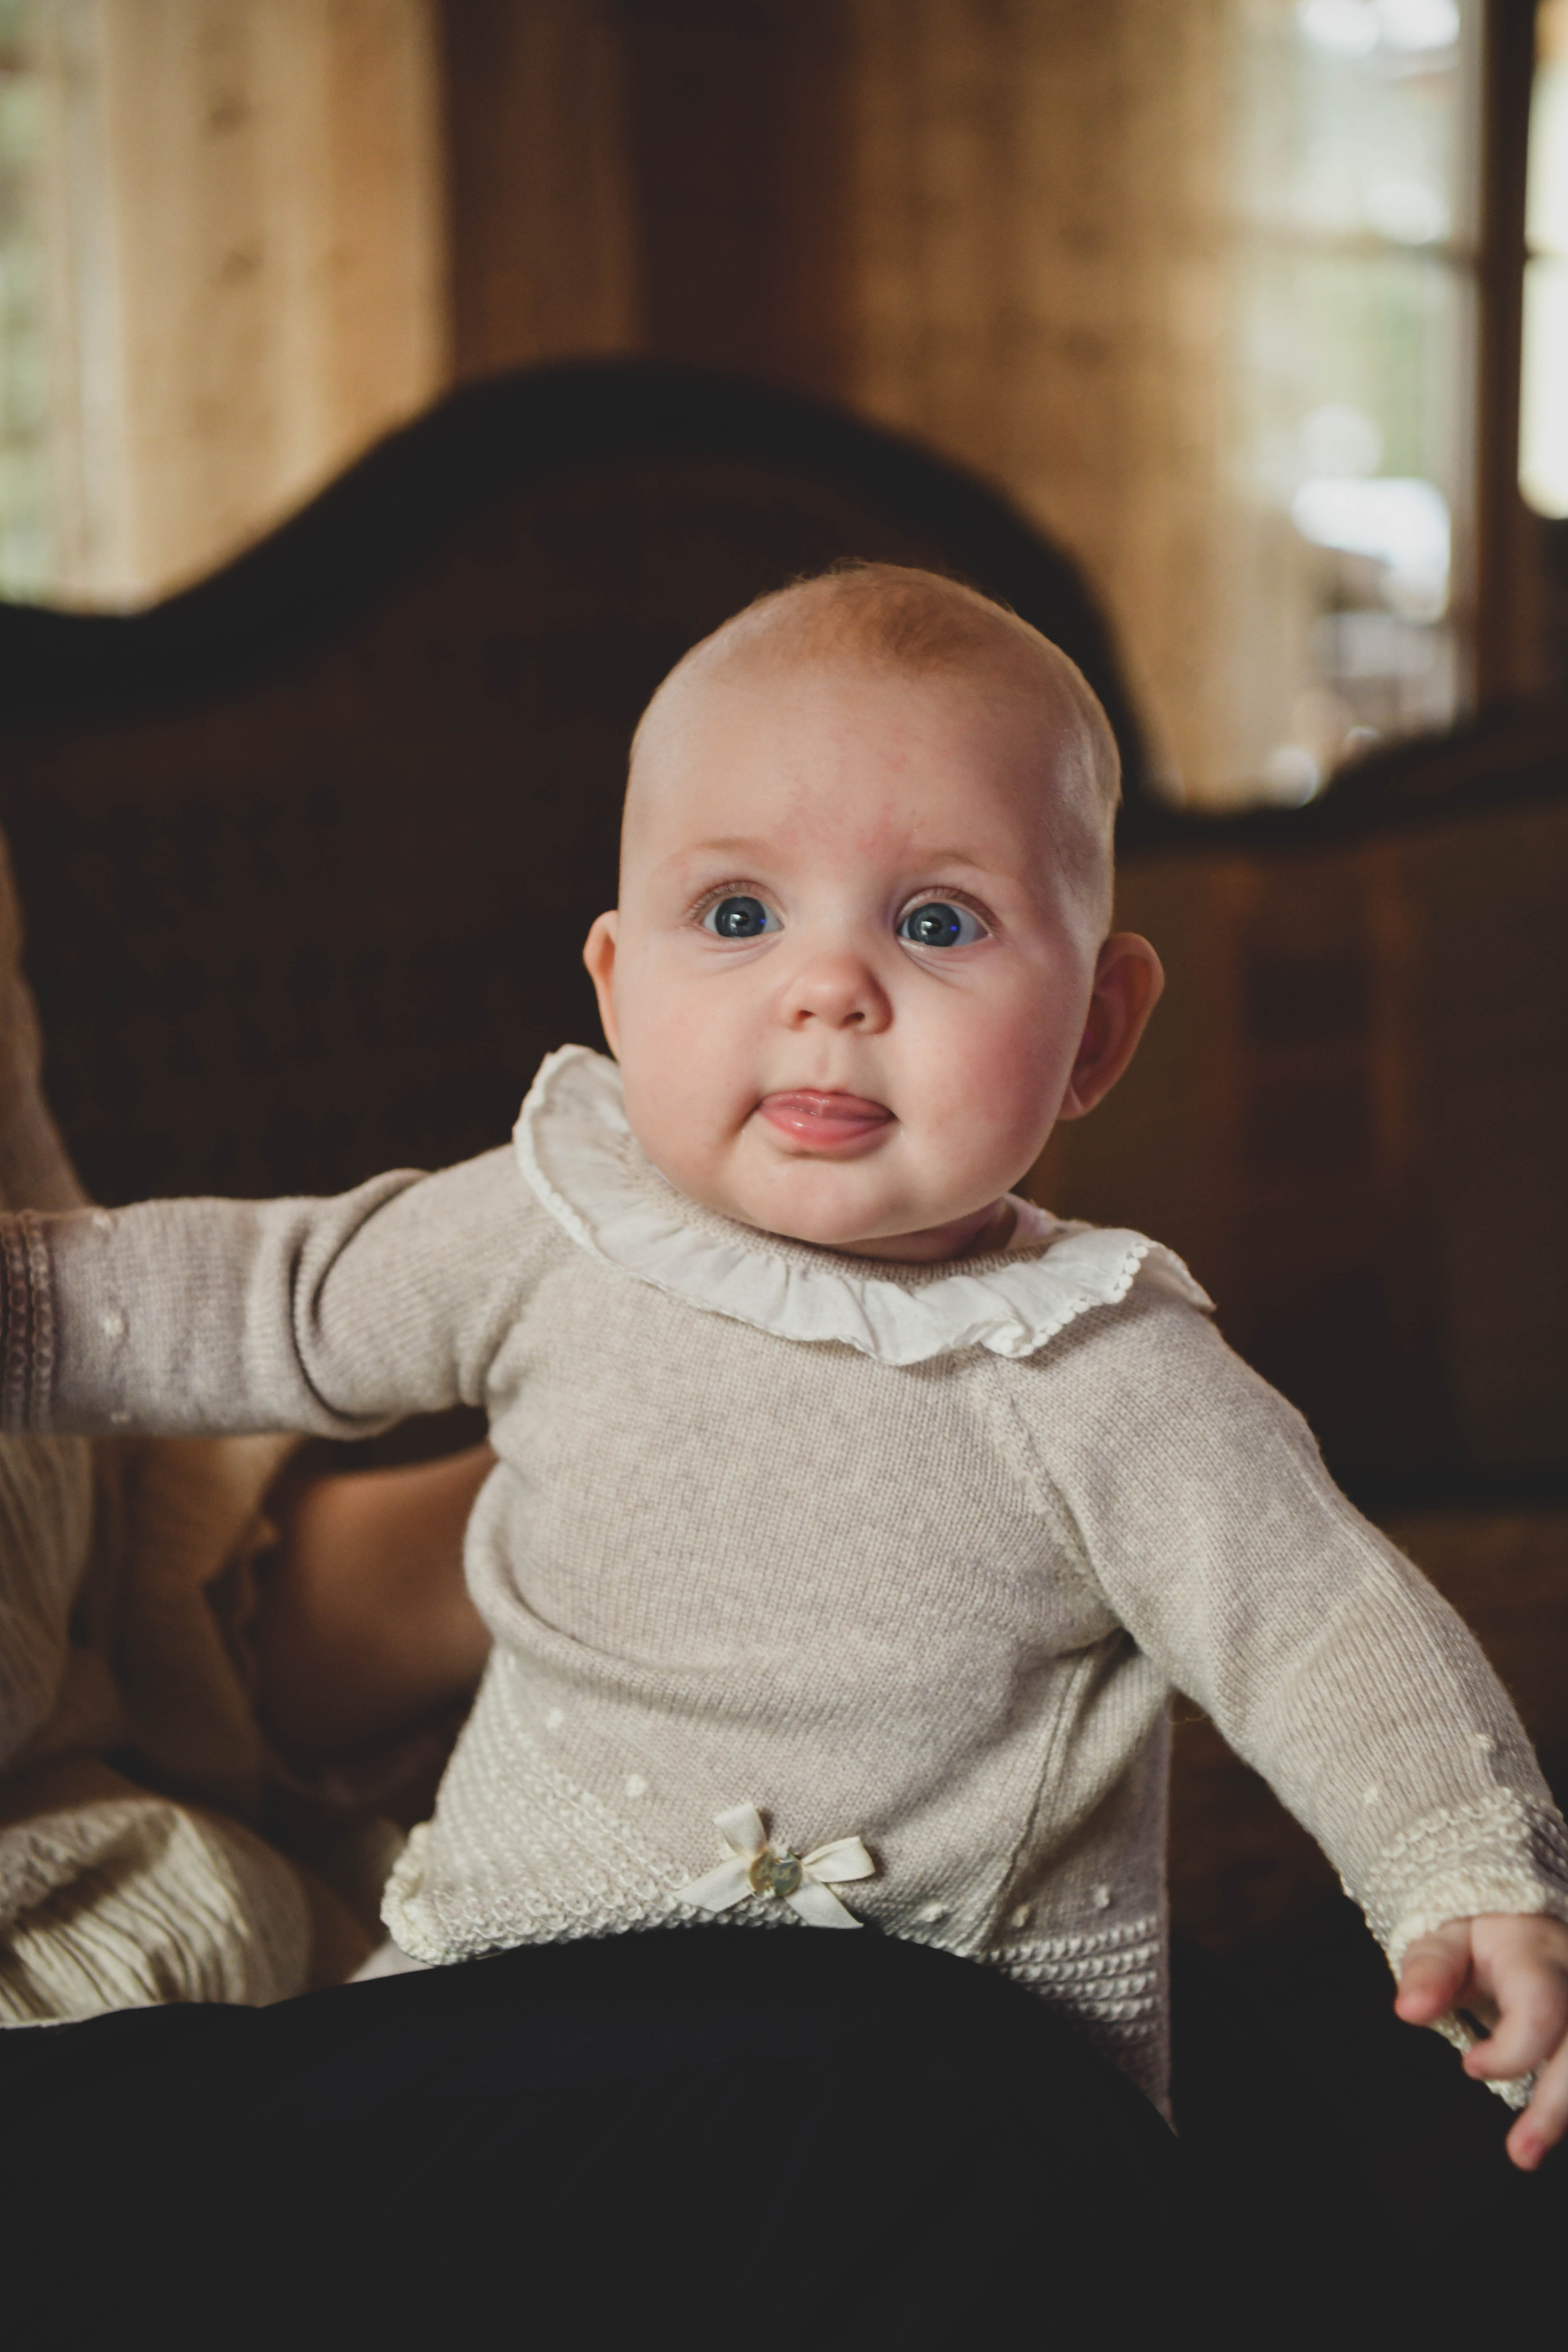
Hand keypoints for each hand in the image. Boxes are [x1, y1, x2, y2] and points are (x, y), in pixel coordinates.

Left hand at [1395, 1913, 1567, 2169]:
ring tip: (1528, 2152)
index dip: (1510, 2052)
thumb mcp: (1445, 1942)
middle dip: (1555, 2106)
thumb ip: (1429, 1972)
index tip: (1469, 2066)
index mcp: (1537, 1956)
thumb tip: (1409, 2010)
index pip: (1541, 2010)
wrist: (1525, 1923)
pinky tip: (1545, 2122)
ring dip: (1564, 2110)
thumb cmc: (1478, 1939)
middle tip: (1520, 2155)